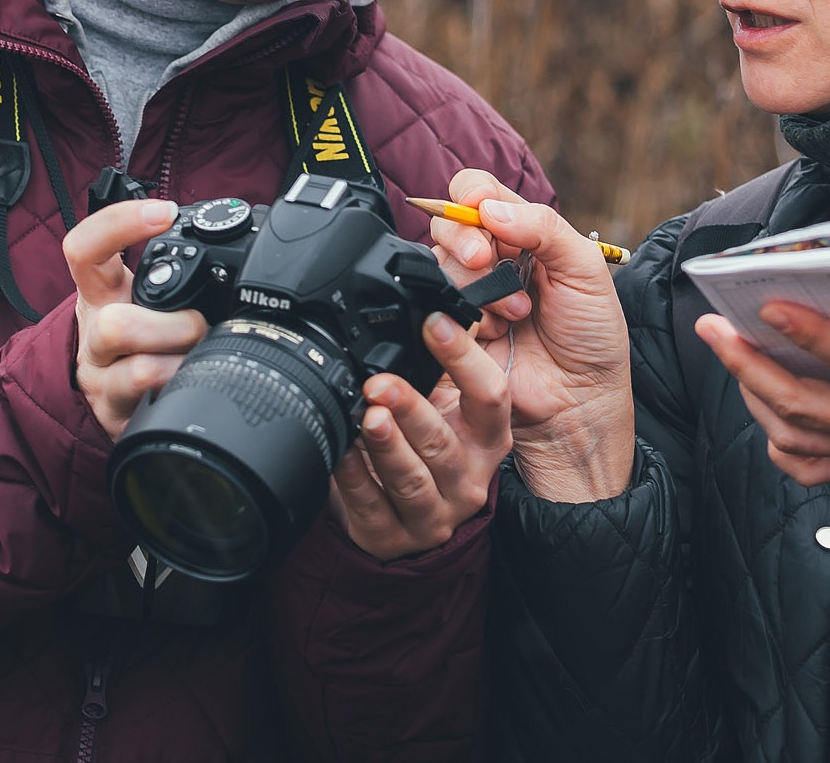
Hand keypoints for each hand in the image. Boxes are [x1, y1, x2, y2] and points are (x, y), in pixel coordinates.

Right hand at [65, 198, 207, 438]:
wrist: (111, 400)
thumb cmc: (139, 340)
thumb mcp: (145, 298)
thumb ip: (173, 271)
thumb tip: (232, 237)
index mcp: (101, 291)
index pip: (85, 248)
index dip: (118, 224)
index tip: (164, 213)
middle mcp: (93, 329)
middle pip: (115, 321)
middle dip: (173, 324)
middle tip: (198, 325)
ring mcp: (100, 373)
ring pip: (136, 364)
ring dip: (179, 352)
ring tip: (196, 354)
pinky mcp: (112, 408)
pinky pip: (146, 393)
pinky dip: (178, 384)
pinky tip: (187, 382)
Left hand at [327, 307, 513, 558]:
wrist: (410, 516)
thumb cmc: (428, 444)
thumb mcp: (446, 402)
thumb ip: (442, 358)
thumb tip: (434, 291)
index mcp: (488, 437)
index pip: (490, 396)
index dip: (464, 358)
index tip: (432, 322)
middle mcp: (468, 478)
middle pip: (444, 443)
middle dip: (412, 410)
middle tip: (380, 382)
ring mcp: (434, 514)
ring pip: (413, 481)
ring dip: (386, 447)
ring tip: (366, 418)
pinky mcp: (394, 537)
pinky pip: (372, 507)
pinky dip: (353, 479)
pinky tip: (339, 452)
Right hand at [424, 171, 635, 500]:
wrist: (581, 402)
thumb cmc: (591, 335)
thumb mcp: (585, 269)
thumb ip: (544, 227)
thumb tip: (490, 207)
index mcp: (521, 234)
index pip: (477, 192)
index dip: (471, 194)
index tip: (482, 209)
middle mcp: (489, 259)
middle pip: (447, 223)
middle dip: (463, 236)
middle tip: (485, 258)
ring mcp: (468, 294)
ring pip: (439, 263)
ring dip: (475, 283)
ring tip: (516, 311)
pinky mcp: (451, 329)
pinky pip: (435, 306)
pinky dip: (465, 314)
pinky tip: (496, 331)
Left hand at [695, 283, 829, 555]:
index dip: (814, 334)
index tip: (772, 302)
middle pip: (803, 404)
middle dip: (749, 364)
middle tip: (712, 325)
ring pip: (794, 433)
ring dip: (751, 392)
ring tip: (725, 347)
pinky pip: (809, 464)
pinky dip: (777, 440)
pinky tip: (763, 405)